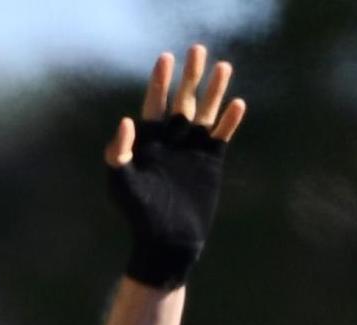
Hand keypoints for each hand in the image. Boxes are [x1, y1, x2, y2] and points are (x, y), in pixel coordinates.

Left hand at [106, 46, 245, 288]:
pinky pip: (221, 135)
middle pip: (182, 100)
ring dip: (214, 91)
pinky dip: (229, 121)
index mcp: (148, 141)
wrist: (167, 242)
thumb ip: (120, 152)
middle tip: (198, 50)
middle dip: (190, 76)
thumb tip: (126, 120)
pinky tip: (237, 104)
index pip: (154, 103)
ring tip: (224, 66)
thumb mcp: (123, 183)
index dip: (160, 81)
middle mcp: (171, 141)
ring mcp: (192, 150)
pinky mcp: (210, 163)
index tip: (165, 58)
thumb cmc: (139, 216)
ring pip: (205, 113)